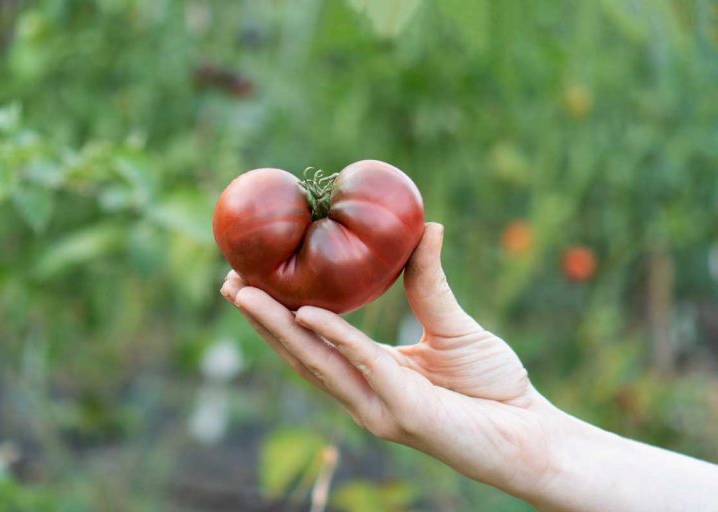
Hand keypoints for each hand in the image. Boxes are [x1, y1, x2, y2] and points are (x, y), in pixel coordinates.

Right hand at [220, 223, 557, 497]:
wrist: (533, 434)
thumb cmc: (496, 386)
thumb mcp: (451, 324)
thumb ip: (428, 281)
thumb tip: (426, 224)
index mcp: (371, 374)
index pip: (315, 345)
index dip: (279, 317)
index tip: (251, 280)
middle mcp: (365, 394)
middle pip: (301, 354)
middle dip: (262, 320)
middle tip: (229, 282)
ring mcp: (379, 408)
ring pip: (317, 363)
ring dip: (276, 328)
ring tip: (244, 293)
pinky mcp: (404, 414)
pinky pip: (363, 366)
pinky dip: (333, 338)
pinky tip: (306, 312)